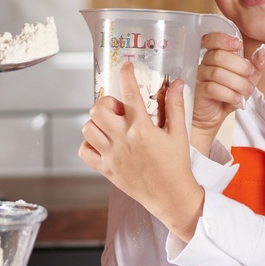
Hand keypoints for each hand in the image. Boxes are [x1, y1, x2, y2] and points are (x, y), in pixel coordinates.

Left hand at [79, 60, 204, 240]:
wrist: (172, 198)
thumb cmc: (177, 166)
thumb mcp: (179, 134)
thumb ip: (175, 106)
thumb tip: (175, 83)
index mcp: (142, 129)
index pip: (129, 93)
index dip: (126, 75)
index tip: (126, 67)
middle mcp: (124, 140)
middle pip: (98, 109)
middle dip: (106, 103)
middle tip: (118, 109)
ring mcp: (112, 156)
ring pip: (88, 129)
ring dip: (96, 123)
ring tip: (111, 126)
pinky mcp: (106, 170)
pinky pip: (84, 151)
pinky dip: (89, 144)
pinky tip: (103, 142)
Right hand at [190, 33, 264, 149]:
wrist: (213, 117)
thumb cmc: (228, 95)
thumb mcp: (247, 79)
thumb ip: (257, 65)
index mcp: (215, 57)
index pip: (212, 39)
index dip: (223, 39)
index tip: (238, 45)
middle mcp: (204, 65)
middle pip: (218, 56)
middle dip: (239, 66)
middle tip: (250, 76)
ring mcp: (199, 78)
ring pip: (217, 73)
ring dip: (237, 83)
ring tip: (246, 91)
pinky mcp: (198, 93)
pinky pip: (212, 88)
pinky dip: (229, 94)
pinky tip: (237, 99)